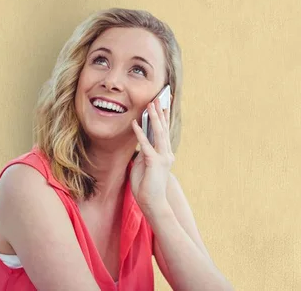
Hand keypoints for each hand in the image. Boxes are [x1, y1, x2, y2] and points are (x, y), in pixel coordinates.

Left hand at [130, 98, 174, 212]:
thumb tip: (141, 142)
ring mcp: (162, 157)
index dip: (163, 118)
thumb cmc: (147, 187)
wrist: (153, 204)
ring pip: (158, 133)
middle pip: (163, 129)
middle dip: (161, 112)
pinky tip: (134, 123)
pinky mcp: (155, 162)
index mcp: (165, 154)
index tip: (163, 105)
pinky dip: (139, 133)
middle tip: (159, 97)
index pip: (164, 132)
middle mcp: (166, 153)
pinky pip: (146, 145)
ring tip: (150, 104)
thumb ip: (145, 153)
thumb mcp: (144, 166)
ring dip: (153, 118)